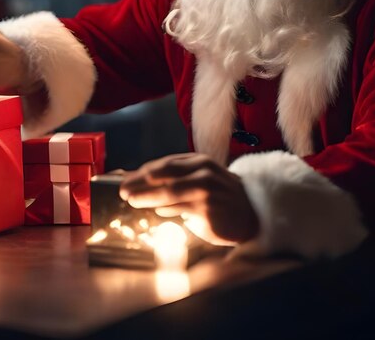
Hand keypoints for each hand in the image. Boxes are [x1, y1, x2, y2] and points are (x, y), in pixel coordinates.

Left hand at [119, 153, 258, 245]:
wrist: (251, 212)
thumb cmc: (219, 196)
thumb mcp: (199, 179)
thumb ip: (173, 180)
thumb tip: (137, 182)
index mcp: (200, 162)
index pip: (166, 164)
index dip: (143, 171)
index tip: (125, 179)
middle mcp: (204, 172)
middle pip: (165, 175)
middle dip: (141, 183)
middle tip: (123, 190)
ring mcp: (207, 191)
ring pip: (171, 192)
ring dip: (148, 197)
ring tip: (133, 200)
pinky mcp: (209, 210)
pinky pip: (181, 210)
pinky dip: (167, 210)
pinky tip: (158, 211)